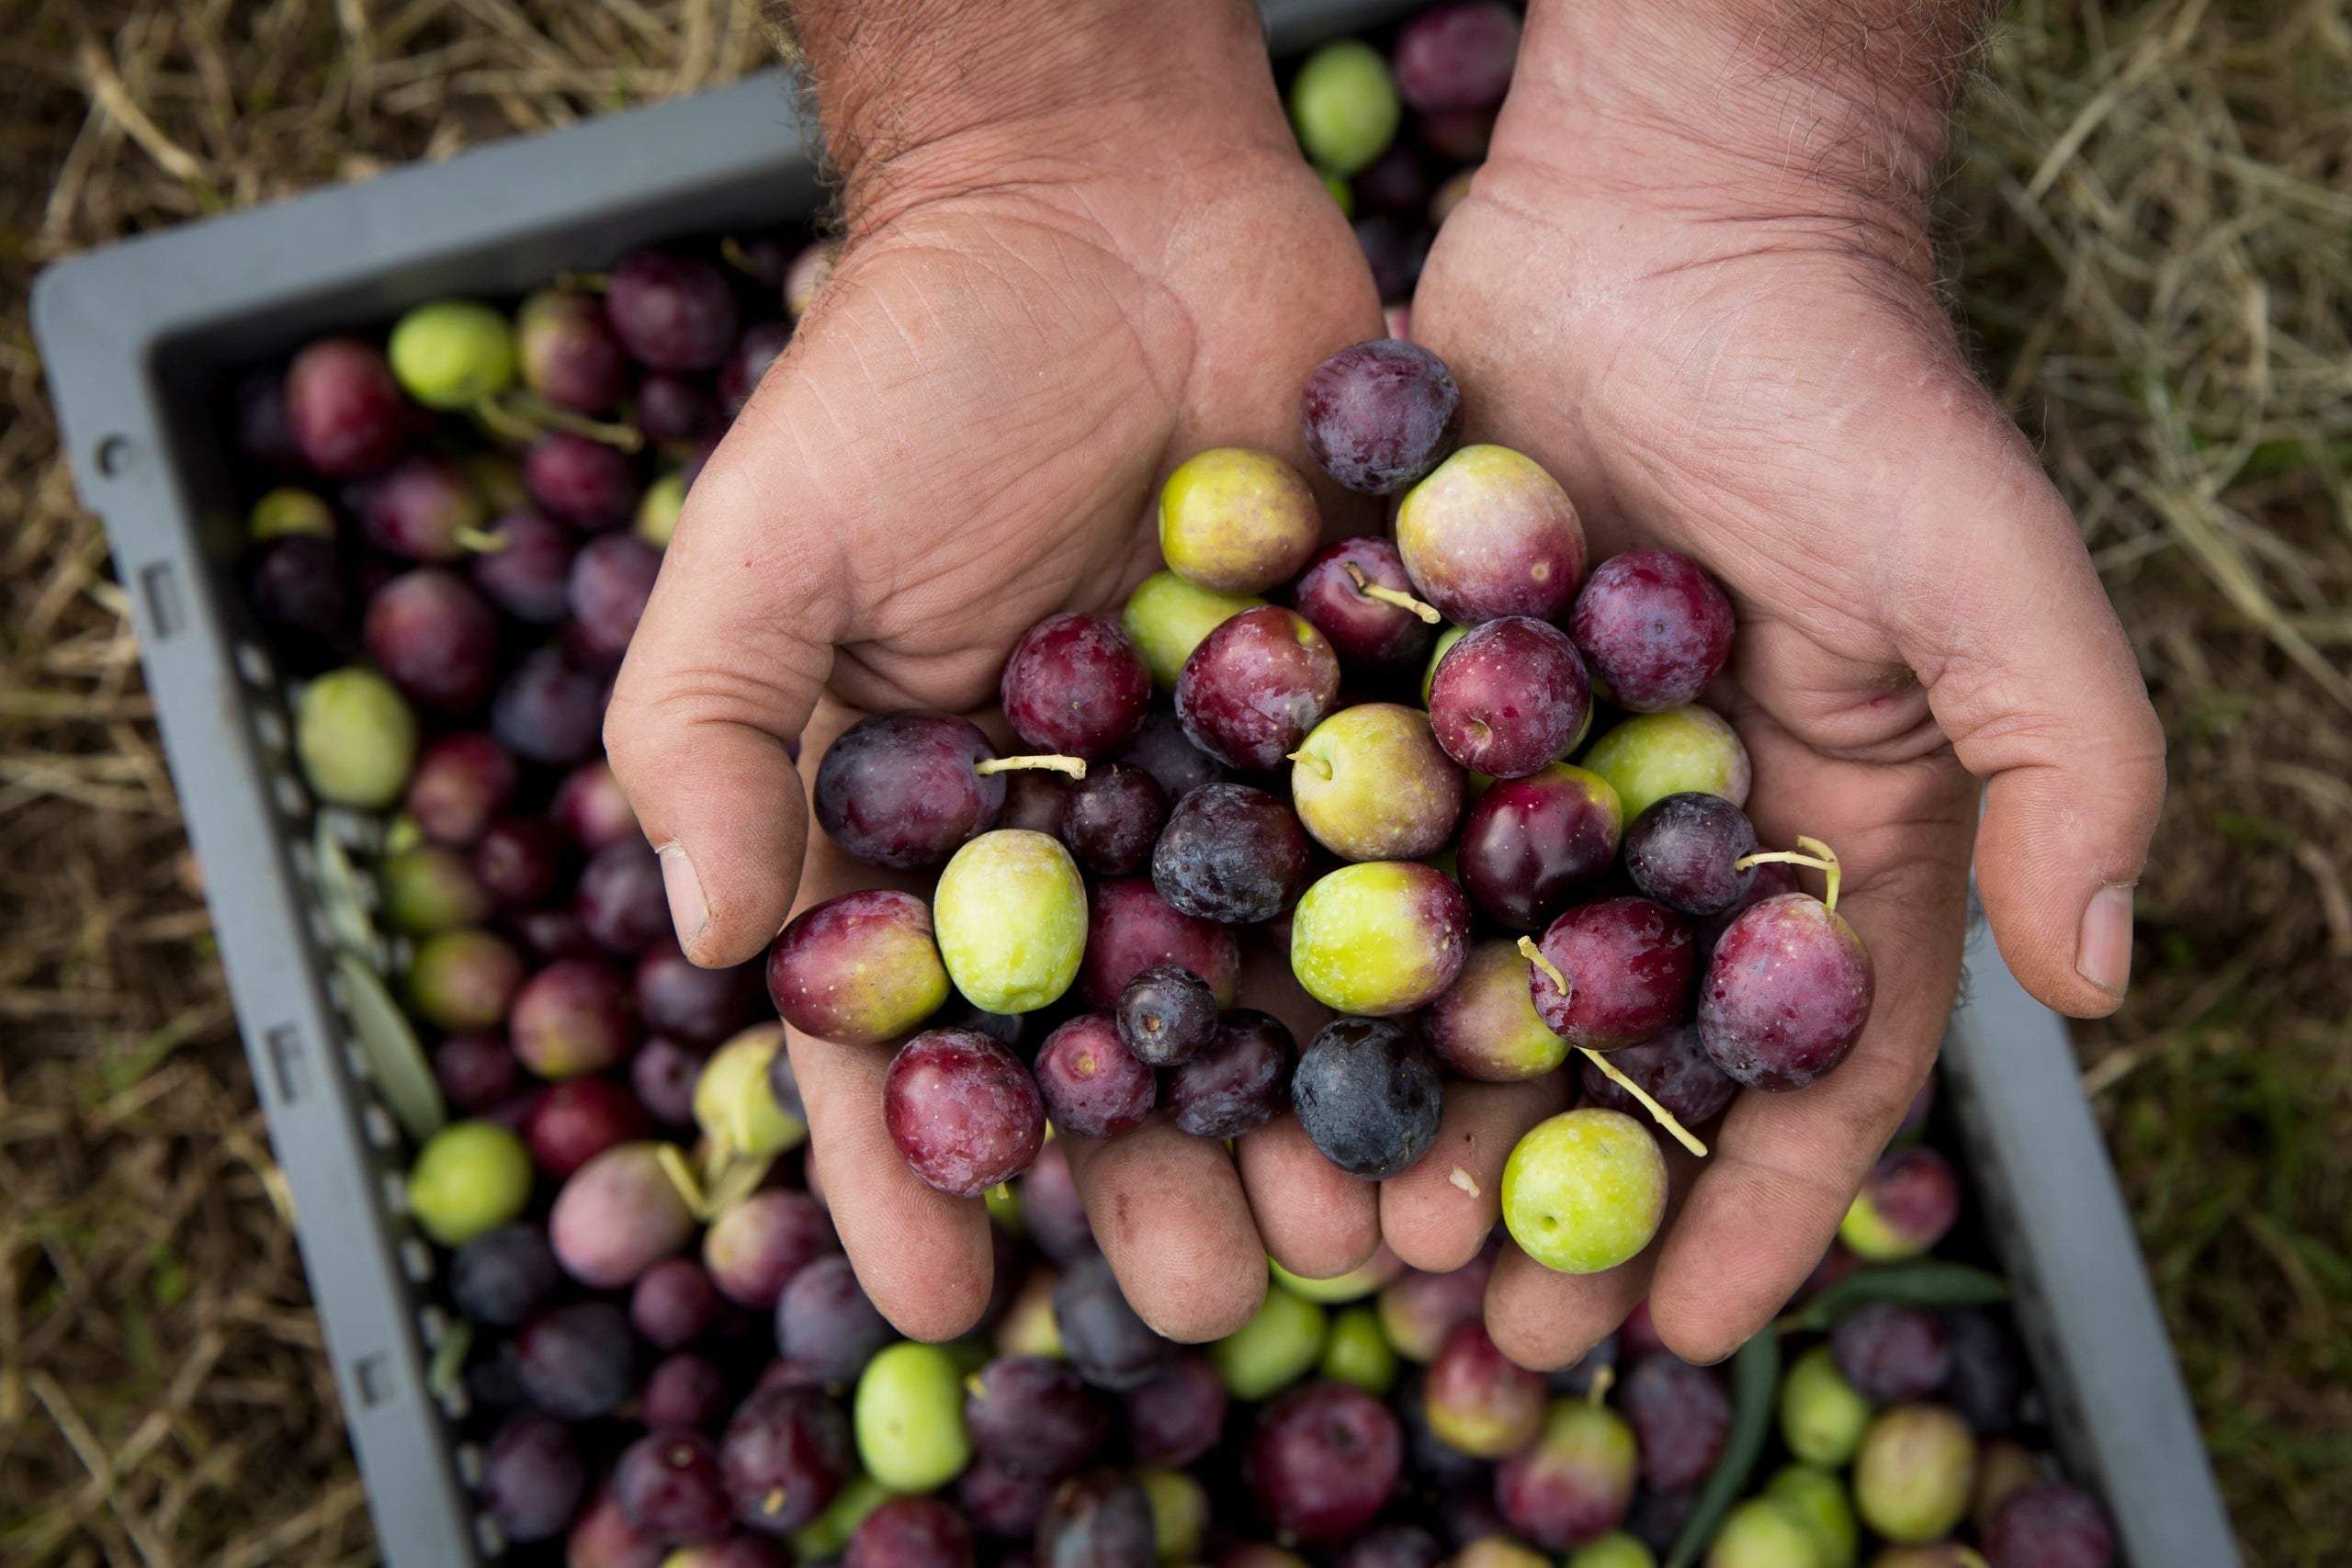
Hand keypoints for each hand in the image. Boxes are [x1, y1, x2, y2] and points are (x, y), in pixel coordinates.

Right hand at [605, 1, 1387, 1342]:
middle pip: (1122, 1064)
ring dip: (1323, 1130)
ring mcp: (1243, 798)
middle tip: (1212, 1298)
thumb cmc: (902, 375)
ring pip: (1282, 1005)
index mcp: (933, 846)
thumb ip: (708, 737)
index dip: (912, 1176)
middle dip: (1160, 1191)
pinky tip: (1491, 1065)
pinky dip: (1453, 969)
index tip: (941, 1301)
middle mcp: (1093, 853)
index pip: (907, 1045)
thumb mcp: (762, 548)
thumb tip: (712, 946)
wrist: (1105, 203)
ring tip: (1369, 1236)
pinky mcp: (1373, 723)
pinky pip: (1414, 866)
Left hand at [1394, 0, 2164, 1365]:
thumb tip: (2105, 976)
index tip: (1681, 1328)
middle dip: (1558, 1196)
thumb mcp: (1996, 578)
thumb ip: (2070, 766)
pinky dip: (1298, 951)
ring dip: (1416, 1118)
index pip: (1794, 1062)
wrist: (1668, 216)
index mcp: (1813, 842)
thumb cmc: (1857, 388)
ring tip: (1362, 1237)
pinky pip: (1343, 847)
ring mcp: (1515, 778)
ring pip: (1458, 988)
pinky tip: (1243, 1053)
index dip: (1751, 1207)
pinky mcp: (1393, 701)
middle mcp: (1657, 837)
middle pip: (1605, 1060)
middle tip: (1486, 1325)